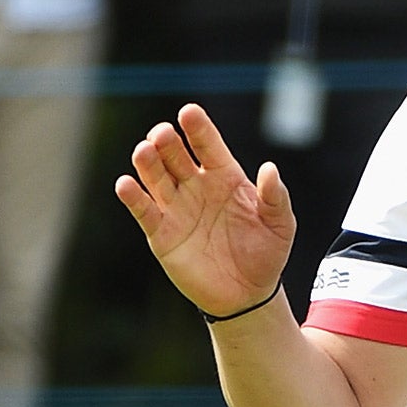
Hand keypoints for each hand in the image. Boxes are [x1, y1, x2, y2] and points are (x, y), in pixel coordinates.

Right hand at [115, 104, 297, 317]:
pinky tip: (126, 184)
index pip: (208, 145)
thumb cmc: (266, 252)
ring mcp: (177, 208)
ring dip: (147, 163)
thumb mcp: (280, 224)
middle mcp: (196, 186)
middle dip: (167, 142)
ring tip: (144, 151)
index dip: (198, 129)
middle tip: (161, 133)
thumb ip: (275, 197)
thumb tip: (270, 169)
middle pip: (176, 156)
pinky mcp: (161, 233)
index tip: (188, 112)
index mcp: (225, 176)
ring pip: (156, 178)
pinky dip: (133, 197)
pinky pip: (144, 211)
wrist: (248, 293)